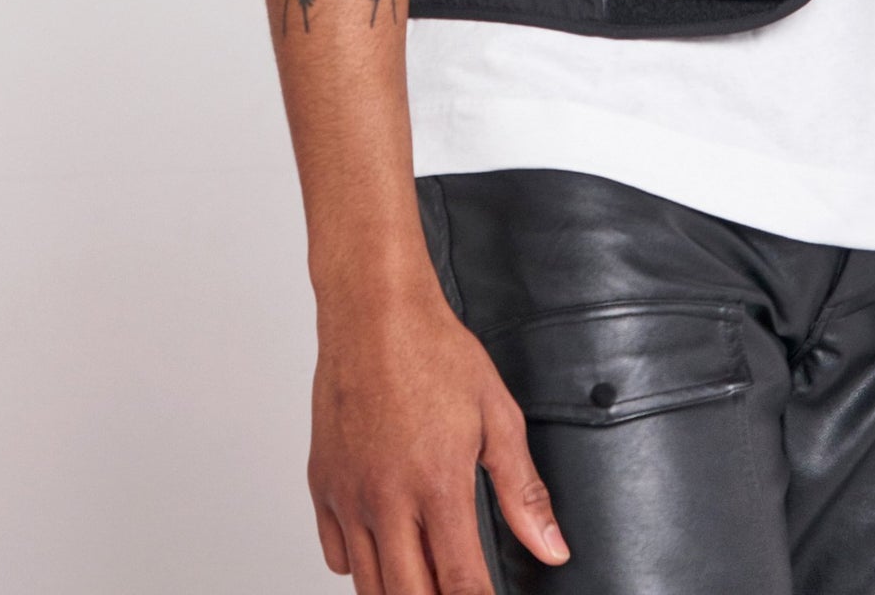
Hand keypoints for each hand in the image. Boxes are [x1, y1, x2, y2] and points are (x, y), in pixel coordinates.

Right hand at [308, 280, 569, 592]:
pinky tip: (385, 547)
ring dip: (400, 591)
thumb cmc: (433, 351)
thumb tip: (552, 548)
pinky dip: (360, 565)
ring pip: (368, 586)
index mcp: (438, 485)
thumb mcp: (497, 415)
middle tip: (455, 588)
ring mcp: (349, 493)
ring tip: (424, 577)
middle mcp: (387, 498)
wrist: (373, 309)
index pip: (461, 584)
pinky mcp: (322, 482)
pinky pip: (335, 555)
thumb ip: (523, 490)